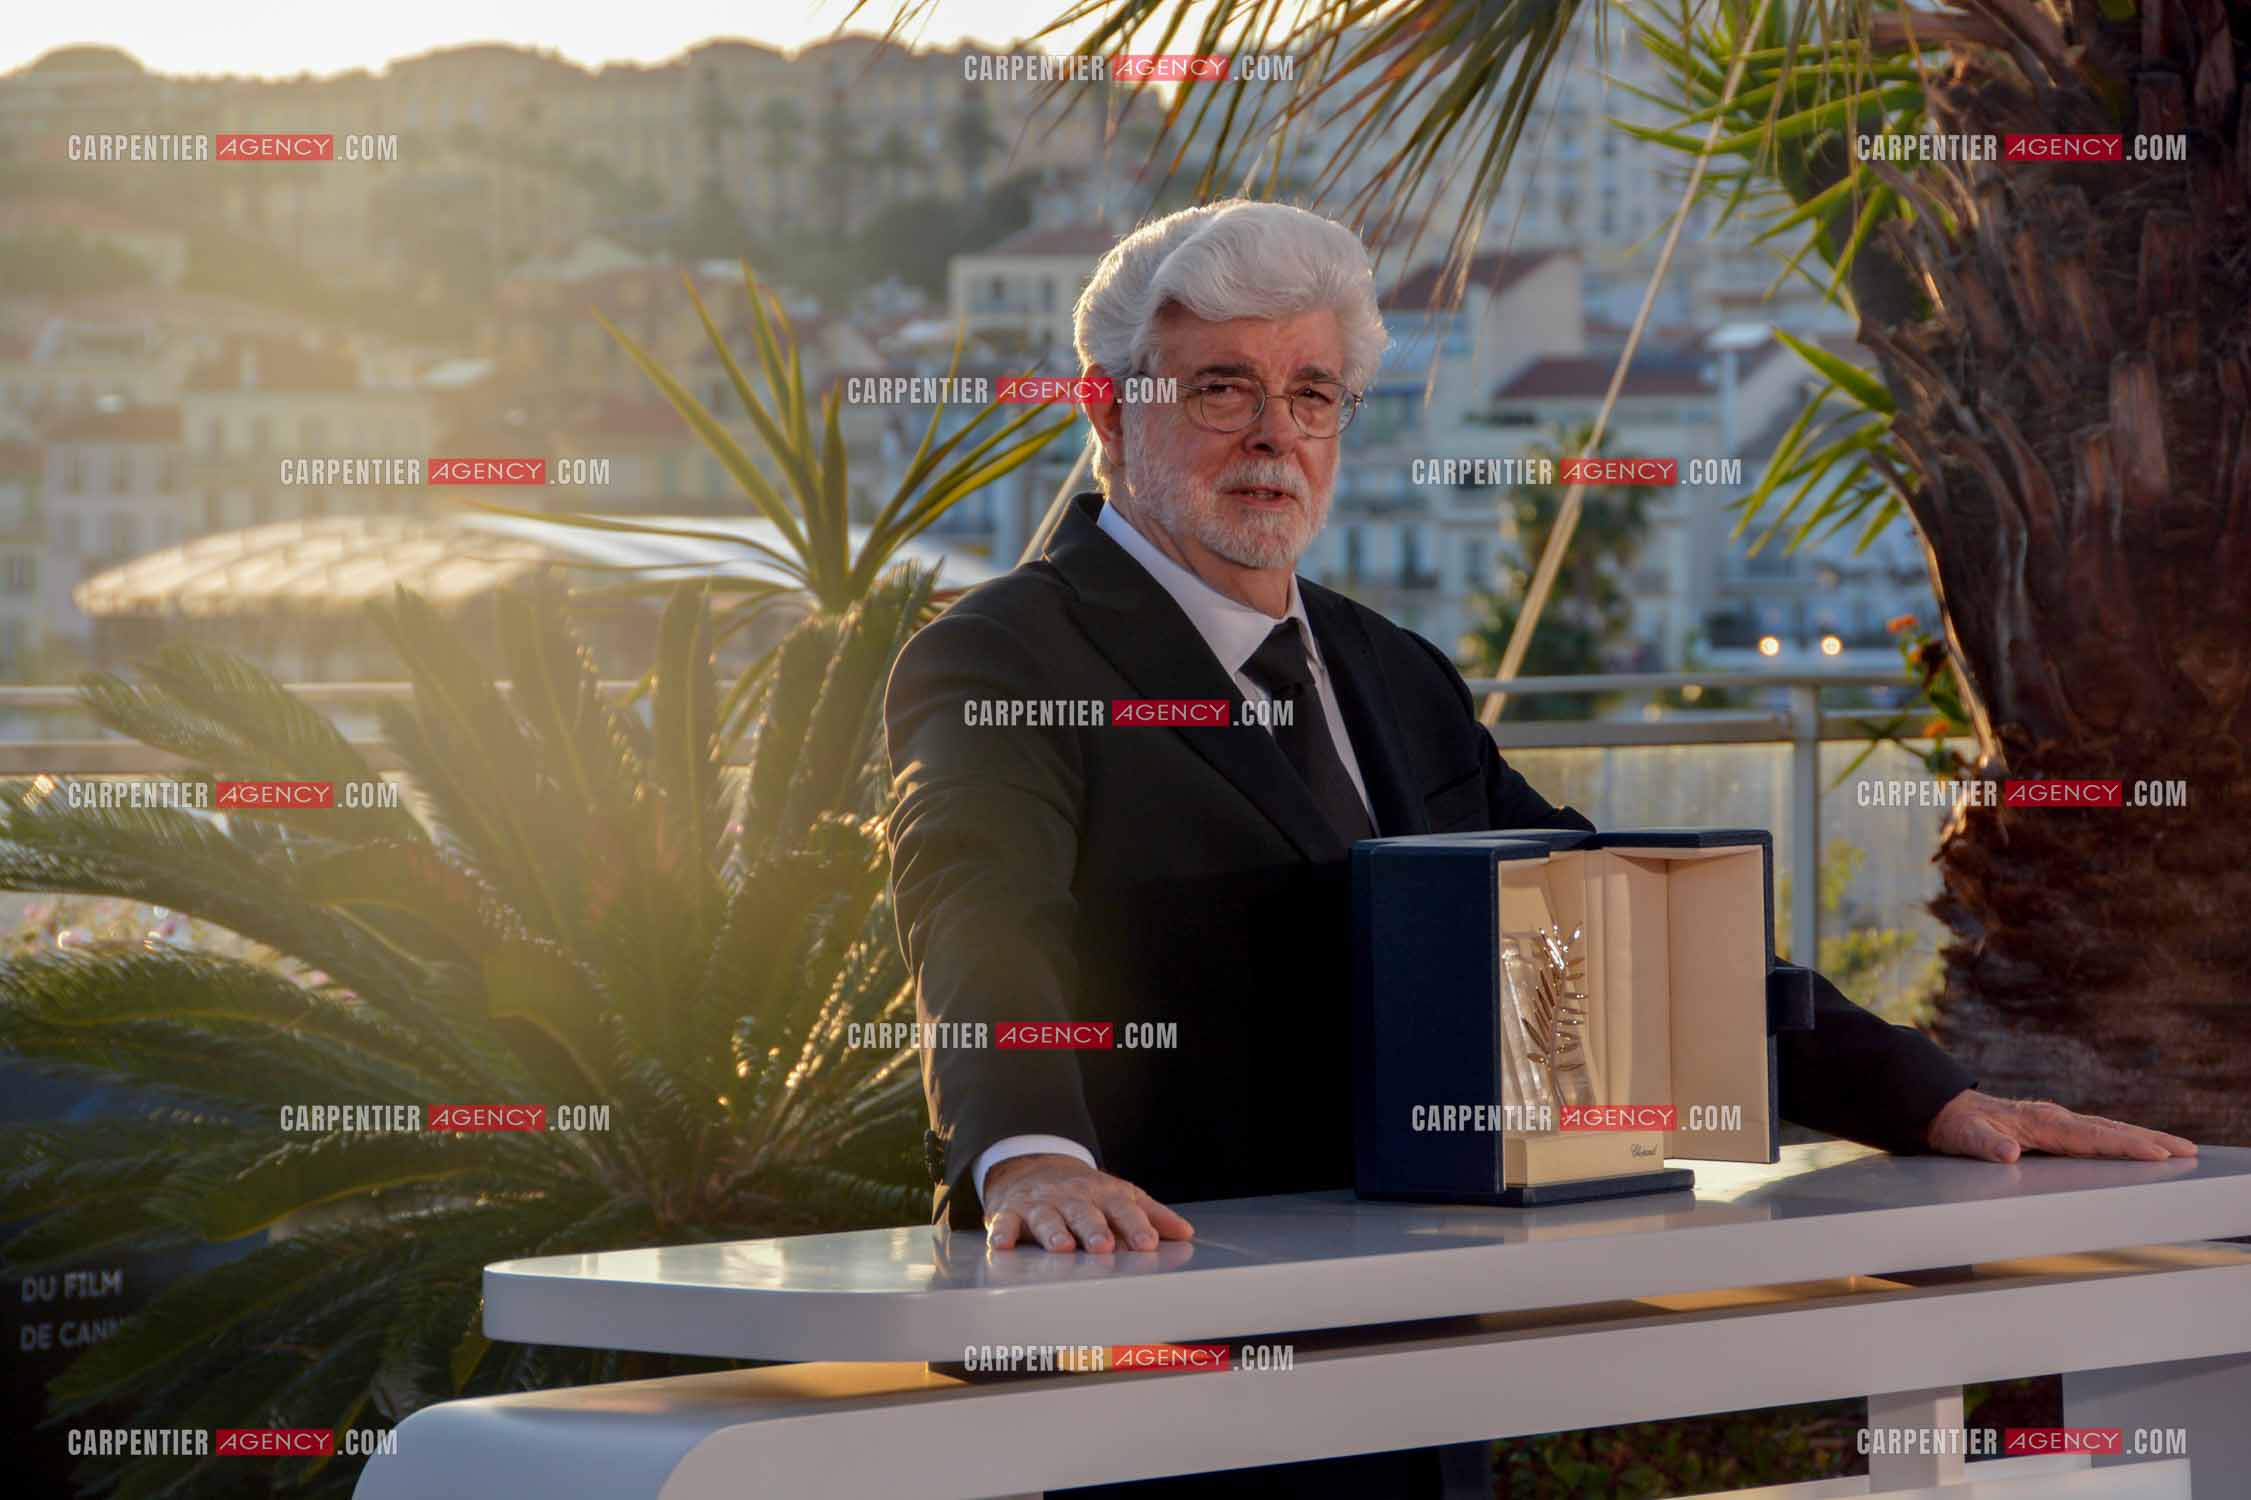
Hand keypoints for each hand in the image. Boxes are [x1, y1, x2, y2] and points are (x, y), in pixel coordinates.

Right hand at [982, 1153, 1194, 1252]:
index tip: (1148, 1243)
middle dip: (1094, 1228)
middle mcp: (1072, 1197)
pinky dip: (1003, 1232)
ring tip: (1063, 1247)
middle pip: (1085, 1212)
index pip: (1123, 1208)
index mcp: (1103, 1195)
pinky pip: (1006, 1222)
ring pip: (1047, 1217)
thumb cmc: (1084, 1192)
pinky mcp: (1011, 1212)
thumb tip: (1185, 1233)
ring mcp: (1041, 1204)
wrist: (1033, 1166)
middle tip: (1104, 1246)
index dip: (1136, 1225)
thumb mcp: (1120, 1196)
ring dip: (1055, 1232)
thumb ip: (1152, 1215)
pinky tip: (1003, 1244)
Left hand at [1924, 1089, 2197, 1162]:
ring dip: (2143, 1138)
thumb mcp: (1963, 1138)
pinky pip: (2096, 1133)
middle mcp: (2053, 1118)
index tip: (2156, 1154)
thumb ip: (1985, 1145)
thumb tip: (2008, 1152)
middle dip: (2150, 1140)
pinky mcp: (2054, 1126)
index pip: (2090, 1137)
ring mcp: (2055, 1121)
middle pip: (2109, 1130)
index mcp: (2039, 1123)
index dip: (2124, 1146)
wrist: (1944, 1109)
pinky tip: (2139, 1146)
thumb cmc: (1955, 1126)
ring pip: (2107, 1129)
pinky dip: (2123, 1139)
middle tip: (2188, 1150)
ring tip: (2178, 1148)